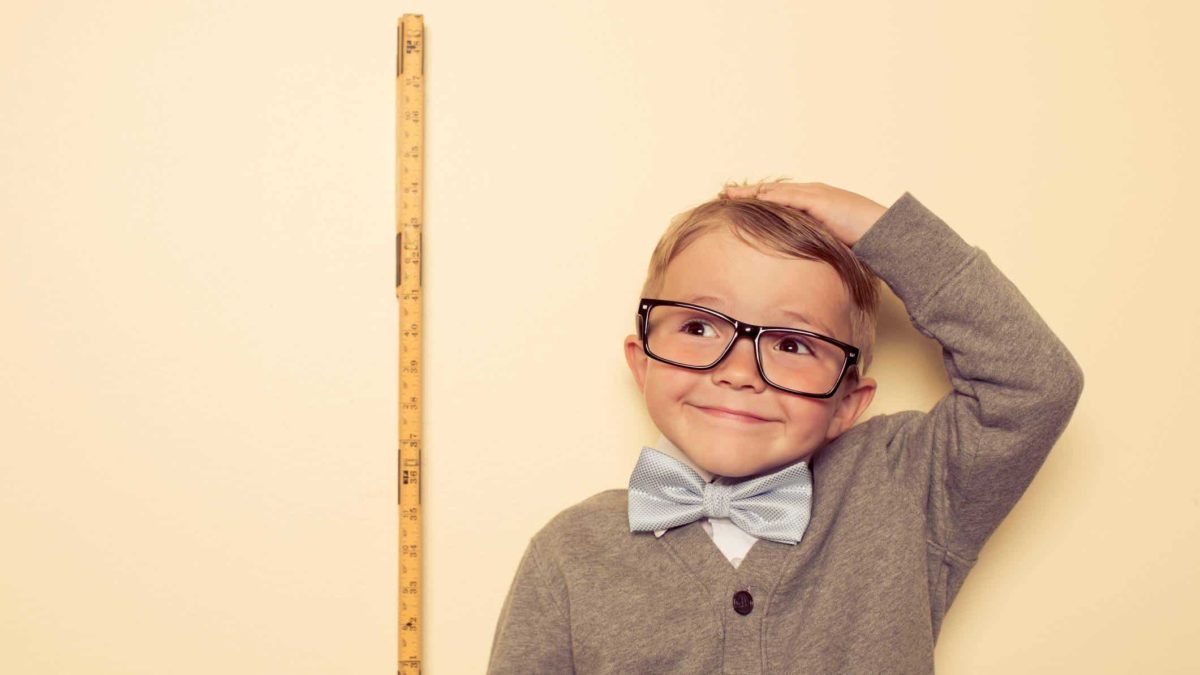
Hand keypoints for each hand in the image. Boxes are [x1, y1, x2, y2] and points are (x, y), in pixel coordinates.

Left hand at [718, 180, 887, 246]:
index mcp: (813, 201)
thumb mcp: (829, 240)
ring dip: (752, 192)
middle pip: (772, 190)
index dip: (758, 199)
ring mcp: (814, 194)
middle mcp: (811, 193)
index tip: (738, 202)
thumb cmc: (860, 239)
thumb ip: (812, 241)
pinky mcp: (818, 199)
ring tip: (731, 193)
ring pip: (776, 190)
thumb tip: (798, 257)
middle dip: (748, 191)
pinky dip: (770, 197)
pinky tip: (754, 197)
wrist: (882, 232)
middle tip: (725, 193)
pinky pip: (788, 197)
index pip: (780, 197)